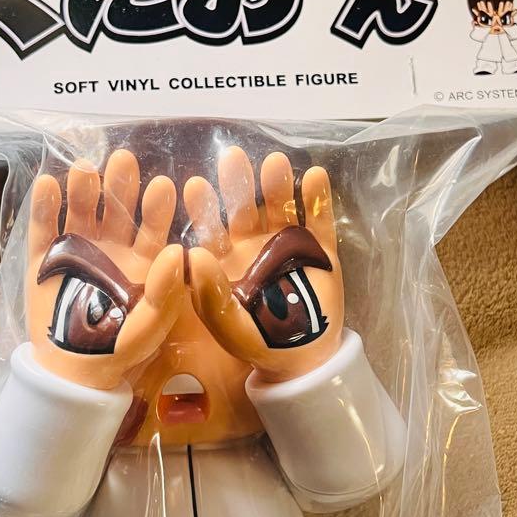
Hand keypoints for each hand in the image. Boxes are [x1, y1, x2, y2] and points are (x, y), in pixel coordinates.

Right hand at [26, 150, 184, 389]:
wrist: (71, 373)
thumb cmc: (119, 351)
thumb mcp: (149, 326)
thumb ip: (165, 292)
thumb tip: (177, 250)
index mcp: (141, 259)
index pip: (152, 226)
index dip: (156, 206)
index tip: (160, 185)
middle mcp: (110, 247)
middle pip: (116, 208)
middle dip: (120, 184)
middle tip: (124, 160)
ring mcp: (76, 249)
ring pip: (80, 210)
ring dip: (83, 188)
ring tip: (85, 168)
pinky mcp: (43, 257)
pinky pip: (42, 226)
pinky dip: (43, 205)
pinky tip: (46, 184)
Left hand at [185, 147, 343, 383]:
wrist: (304, 358)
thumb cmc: (258, 342)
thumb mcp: (228, 325)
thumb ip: (209, 295)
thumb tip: (195, 254)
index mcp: (225, 259)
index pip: (210, 227)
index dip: (203, 206)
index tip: (195, 185)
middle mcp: (254, 244)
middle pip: (244, 206)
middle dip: (239, 183)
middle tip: (232, 157)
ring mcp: (288, 243)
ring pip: (281, 205)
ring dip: (277, 183)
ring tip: (275, 162)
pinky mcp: (321, 247)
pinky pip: (319, 218)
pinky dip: (317, 198)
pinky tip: (315, 176)